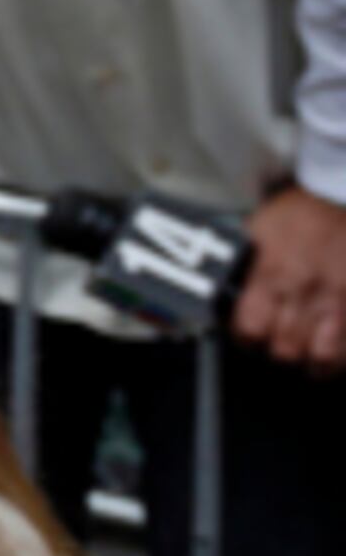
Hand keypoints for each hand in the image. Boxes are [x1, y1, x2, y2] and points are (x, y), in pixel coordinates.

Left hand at [235, 183, 345, 376]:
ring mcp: (339, 302)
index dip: (246, 337)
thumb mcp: (261, 228)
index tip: (249, 334)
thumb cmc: (305, 210)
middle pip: (286, 349)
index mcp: (273, 274)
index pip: (250, 328)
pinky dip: (341, 356)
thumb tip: (222, 285)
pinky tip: (334, 354)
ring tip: (309, 352)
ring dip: (314, 359)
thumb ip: (244, 262)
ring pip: (323, 356)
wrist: (344, 196)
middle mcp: (306, 293)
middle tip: (280, 341)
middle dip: (279, 349)